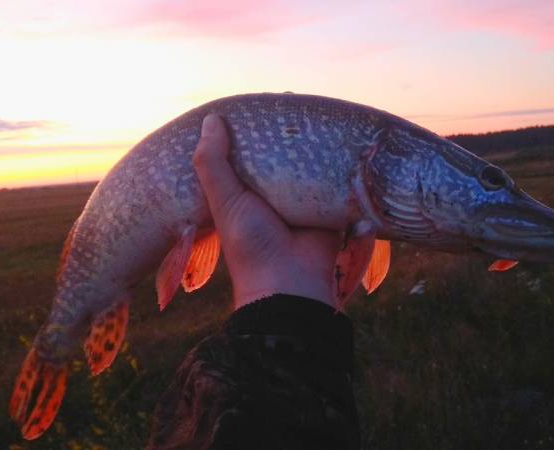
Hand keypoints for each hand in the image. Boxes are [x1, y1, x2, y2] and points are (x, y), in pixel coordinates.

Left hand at [192, 114, 340, 308]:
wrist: (290, 285)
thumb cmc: (251, 245)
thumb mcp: (224, 201)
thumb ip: (212, 163)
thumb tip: (213, 119)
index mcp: (243, 192)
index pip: (245, 154)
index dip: (251, 132)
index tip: (258, 105)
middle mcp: (272, 195)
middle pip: (280, 157)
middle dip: (288, 134)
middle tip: (296, 101)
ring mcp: (302, 200)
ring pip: (308, 165)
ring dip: (314, 145)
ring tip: (320, 112)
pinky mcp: (328, 207)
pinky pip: (334, 180)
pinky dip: (337, 164)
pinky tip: (341, 137)